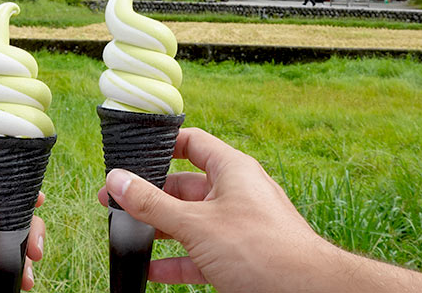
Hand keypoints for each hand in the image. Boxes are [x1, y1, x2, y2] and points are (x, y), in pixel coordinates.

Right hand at [98, 128, 421, 292]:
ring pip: (192, 222)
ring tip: (128, 236)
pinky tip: (151, 270)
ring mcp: (239, 225)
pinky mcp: (241, 255)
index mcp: (232, 170)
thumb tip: (117, 180)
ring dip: (161, 231)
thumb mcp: (196, 224)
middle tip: (115, 203)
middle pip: (185, 186)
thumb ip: (152, 203)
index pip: (191, 143)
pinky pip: (202, 252)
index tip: (131, 154)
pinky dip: (177, 260)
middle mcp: (237, 192)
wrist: (305, 291)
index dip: (160, 146)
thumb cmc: (259, 249)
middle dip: (151, 197)